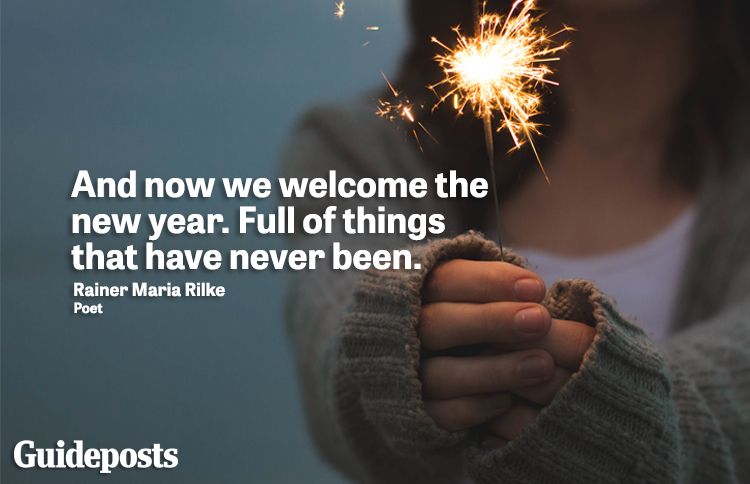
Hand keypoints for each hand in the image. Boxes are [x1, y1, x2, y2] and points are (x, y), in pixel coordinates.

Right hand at [419, 259, 594, 434]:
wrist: (445, 380)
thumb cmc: (481, 326)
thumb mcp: (481, 298)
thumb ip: (498, 291)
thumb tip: (533, 289)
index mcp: (417, 295)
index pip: (444, 281)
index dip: (488, 282)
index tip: (537, 289)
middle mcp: (406, 333)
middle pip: (435, 324)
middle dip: (490, 321)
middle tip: (540, 320)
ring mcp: (407, 375)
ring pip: (437, 374)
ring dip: (492, 370)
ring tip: (543, 366)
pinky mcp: (417, 413)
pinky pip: (438, 414)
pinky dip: (474, 407)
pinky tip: (508, 400)